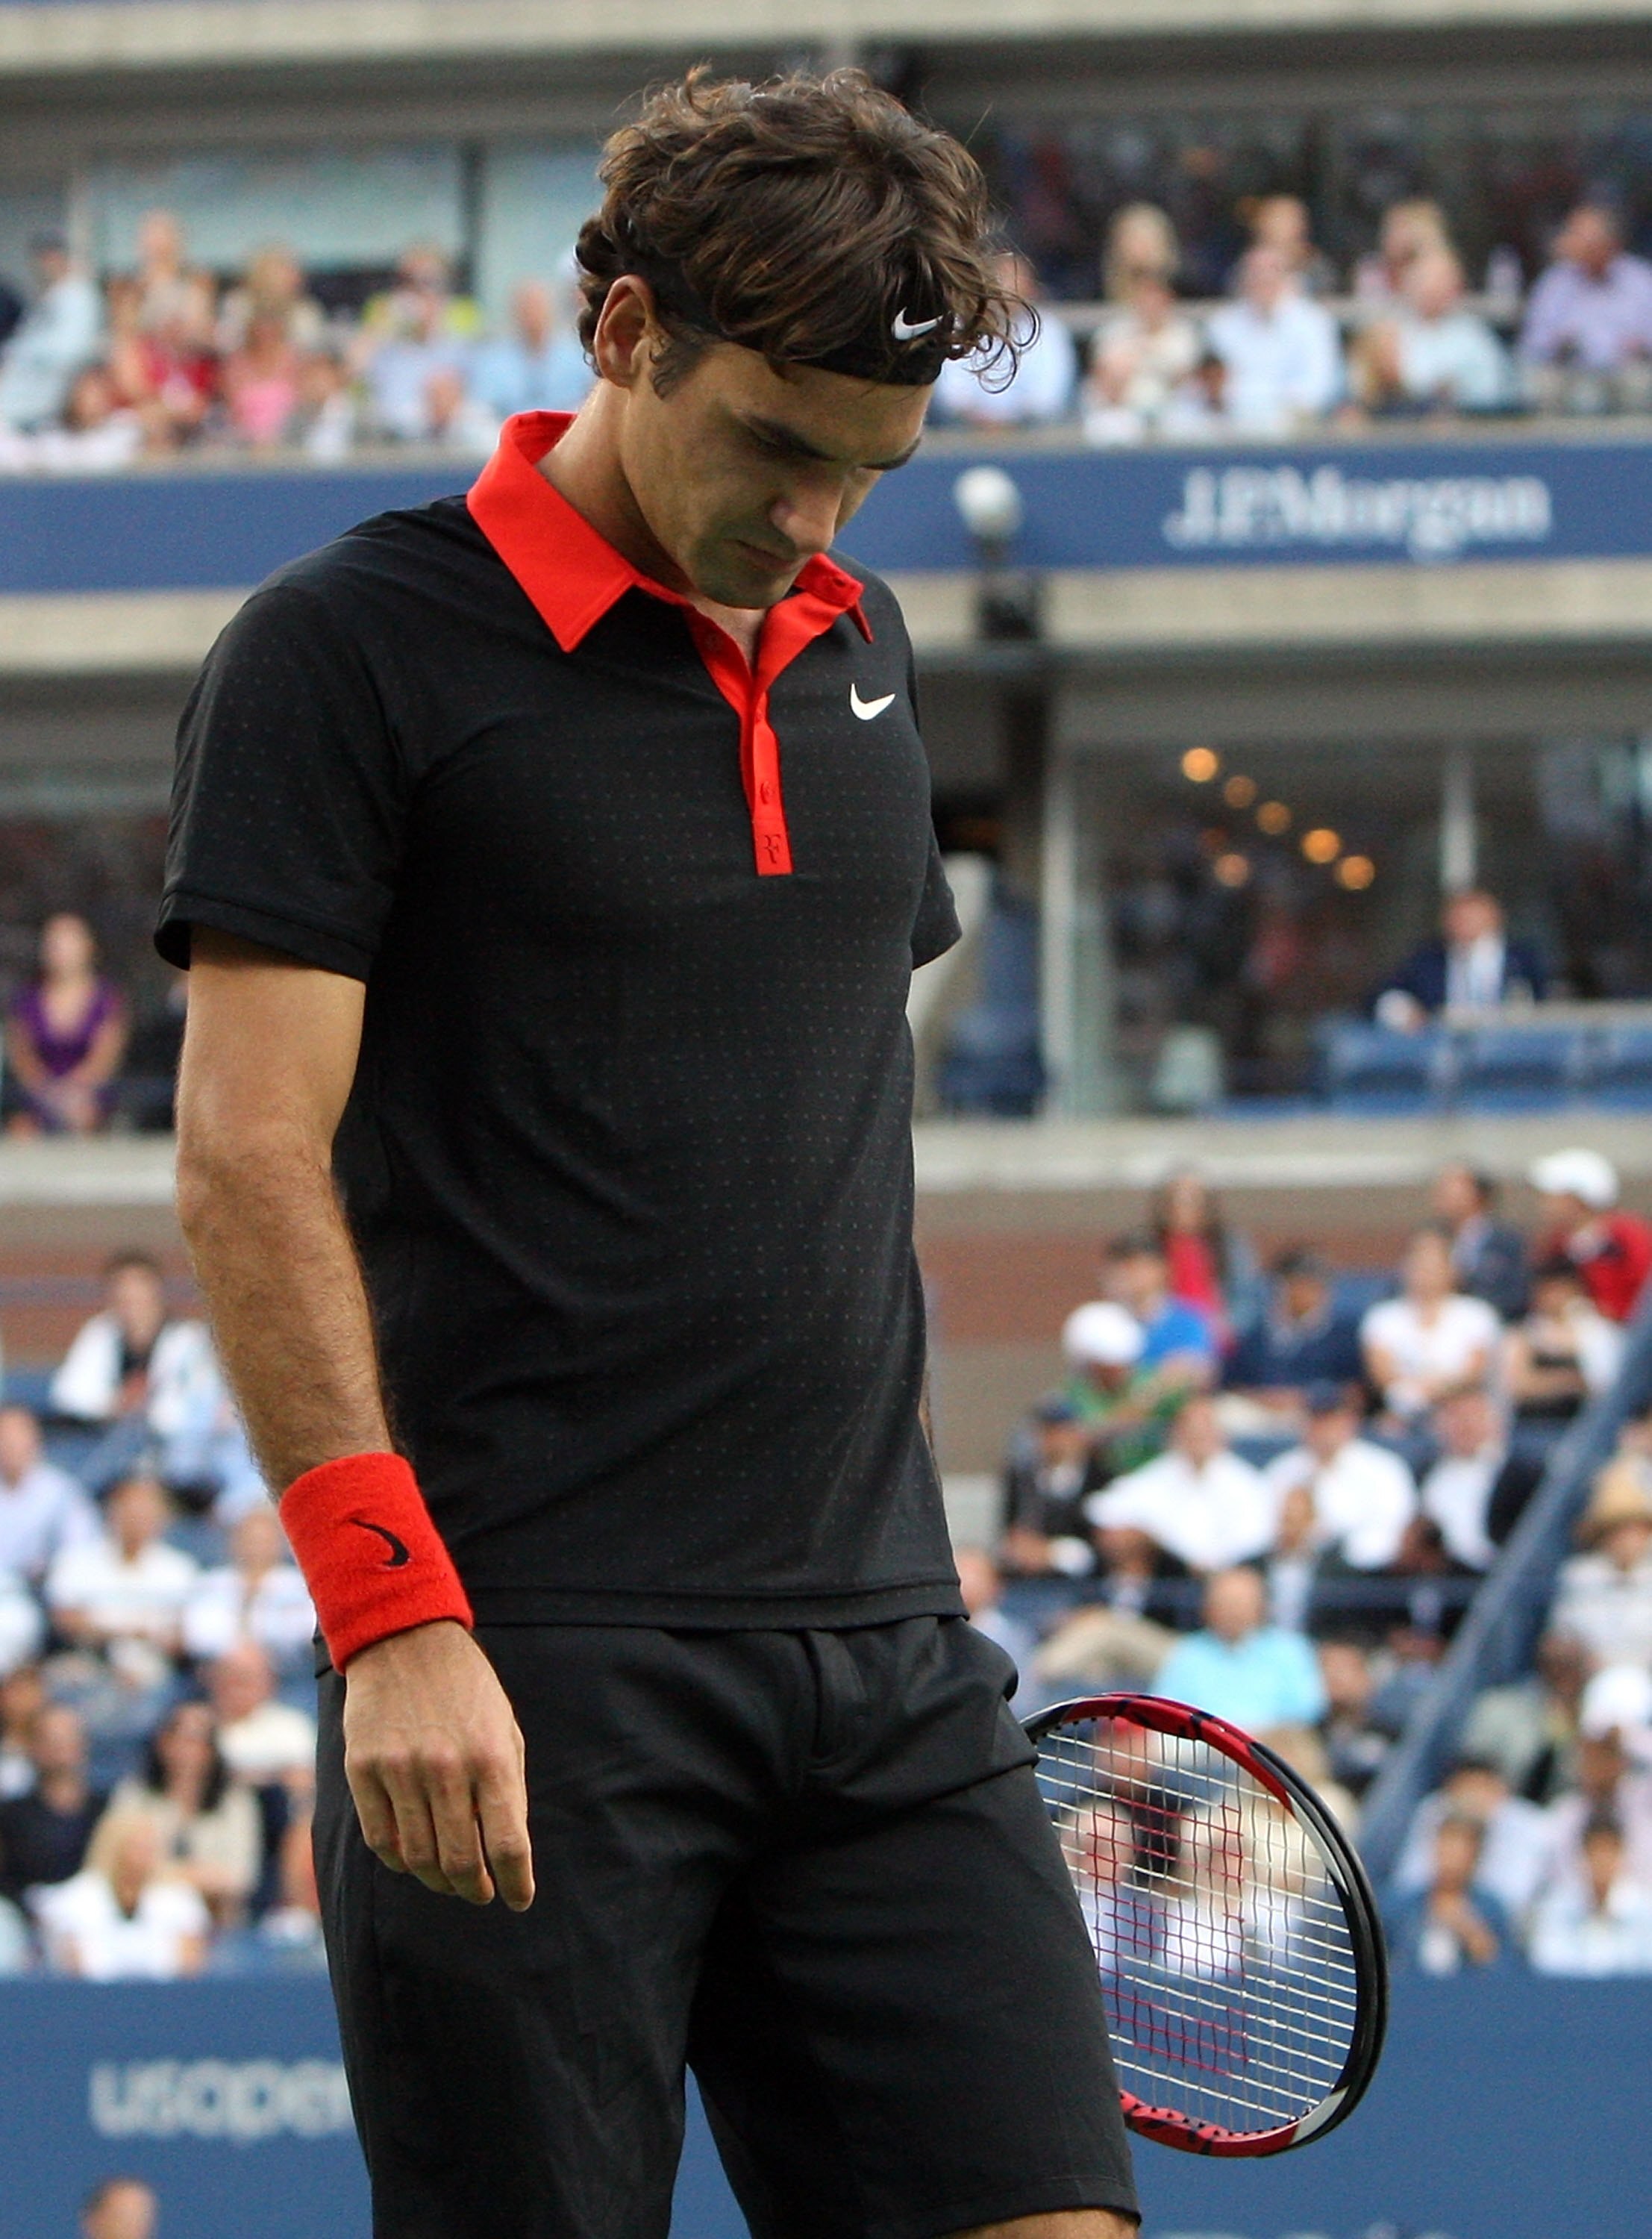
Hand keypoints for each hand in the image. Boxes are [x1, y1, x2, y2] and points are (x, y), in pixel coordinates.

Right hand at [342, 1619, 533, 1909]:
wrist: (406, 1640)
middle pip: (460, 1861)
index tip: (519, 1899)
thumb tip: (508, 1853)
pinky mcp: (363, 1769)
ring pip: (419, 1858)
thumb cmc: (466, 1690)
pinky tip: (413, 1859)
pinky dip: (400, 1861)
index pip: (507, 1844)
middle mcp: (446, 1768)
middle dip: (475, 1888)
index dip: (516, 1882)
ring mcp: (400, 1770)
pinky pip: (381, 1839)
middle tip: (480, 1893)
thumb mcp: (504, 1729)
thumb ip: (508, 1790)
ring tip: (450, 1880)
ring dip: (438, 1880)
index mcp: (491, 1757)